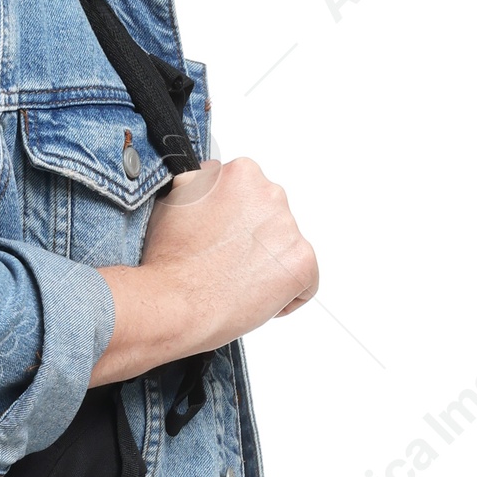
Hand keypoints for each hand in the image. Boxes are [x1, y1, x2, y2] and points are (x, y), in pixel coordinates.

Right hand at [93, 155, 317, 384]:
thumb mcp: (175, 199)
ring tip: (236, 282)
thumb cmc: (171, 261)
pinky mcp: (302, 264)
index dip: (234, 221)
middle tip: (226, 262)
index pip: (250, 195)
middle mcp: (271, 195)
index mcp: (243, 174)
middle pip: (270, 220)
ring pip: (286, 250)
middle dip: (253, 240)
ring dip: (268, 265)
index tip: (221, 237)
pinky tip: (255, 298)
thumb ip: (202, 184)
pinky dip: (286, 295)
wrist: (176, 302)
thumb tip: (212, 181)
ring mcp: (289, 229)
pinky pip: (305, 282)